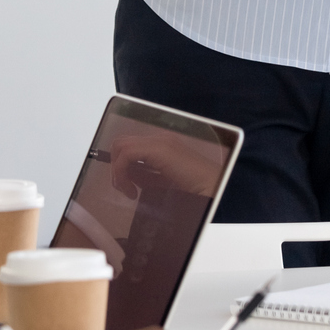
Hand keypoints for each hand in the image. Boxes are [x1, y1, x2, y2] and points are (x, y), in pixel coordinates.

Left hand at [107, 133, 226, 198]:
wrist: (213, 188)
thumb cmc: (194, 188)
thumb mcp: (162, 182)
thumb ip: (145, 177)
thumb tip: (128, 178)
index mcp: (161, 144)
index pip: (129, 146)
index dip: (121, 167)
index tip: (128, 188)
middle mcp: (159, 138)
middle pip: (122, 143)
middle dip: (116, 168)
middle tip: (126, 189)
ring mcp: (159, 141)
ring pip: (121, 146)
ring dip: (118, 171)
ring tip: (129, 191)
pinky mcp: (159, 148)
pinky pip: (127, 154)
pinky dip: (122, 172)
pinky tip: (132, 191)